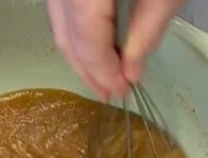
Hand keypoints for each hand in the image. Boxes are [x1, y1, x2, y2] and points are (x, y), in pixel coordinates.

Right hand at [48, 0, 186, 100]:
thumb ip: (146, 33)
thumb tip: (131, 72)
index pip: (87, 40)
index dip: (104, 71)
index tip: (121, 92)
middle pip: (67, 35)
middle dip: (88, 69)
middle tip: (109, 95)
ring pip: (60, 24)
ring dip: (81, 54)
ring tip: (104, 79)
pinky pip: (64, 12)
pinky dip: (80, 32)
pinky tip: (98, 49)